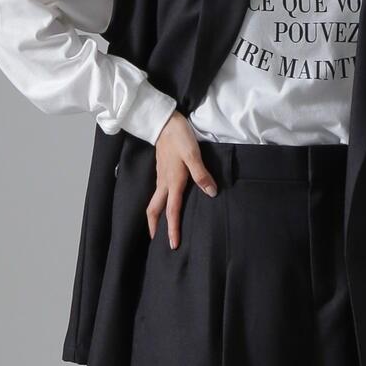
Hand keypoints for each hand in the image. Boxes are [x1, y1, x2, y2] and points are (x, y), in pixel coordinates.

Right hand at [146, 112, 218, 248]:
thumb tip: (211, 192)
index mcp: (172, 182)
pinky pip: (158, 193)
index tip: (173, 245)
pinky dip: (159, 204)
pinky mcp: (162, 171)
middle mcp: (164, 182)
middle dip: (155, 227)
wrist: (164, 121)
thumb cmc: (179, 137)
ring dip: (155, 217)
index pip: (172, 211)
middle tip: (158, 242)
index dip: (172, 229)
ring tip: (160, 228)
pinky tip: (165, 204)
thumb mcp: (193, 154)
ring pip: (154, 202)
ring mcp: (161, 177)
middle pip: (154, 210)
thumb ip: (202, 174)